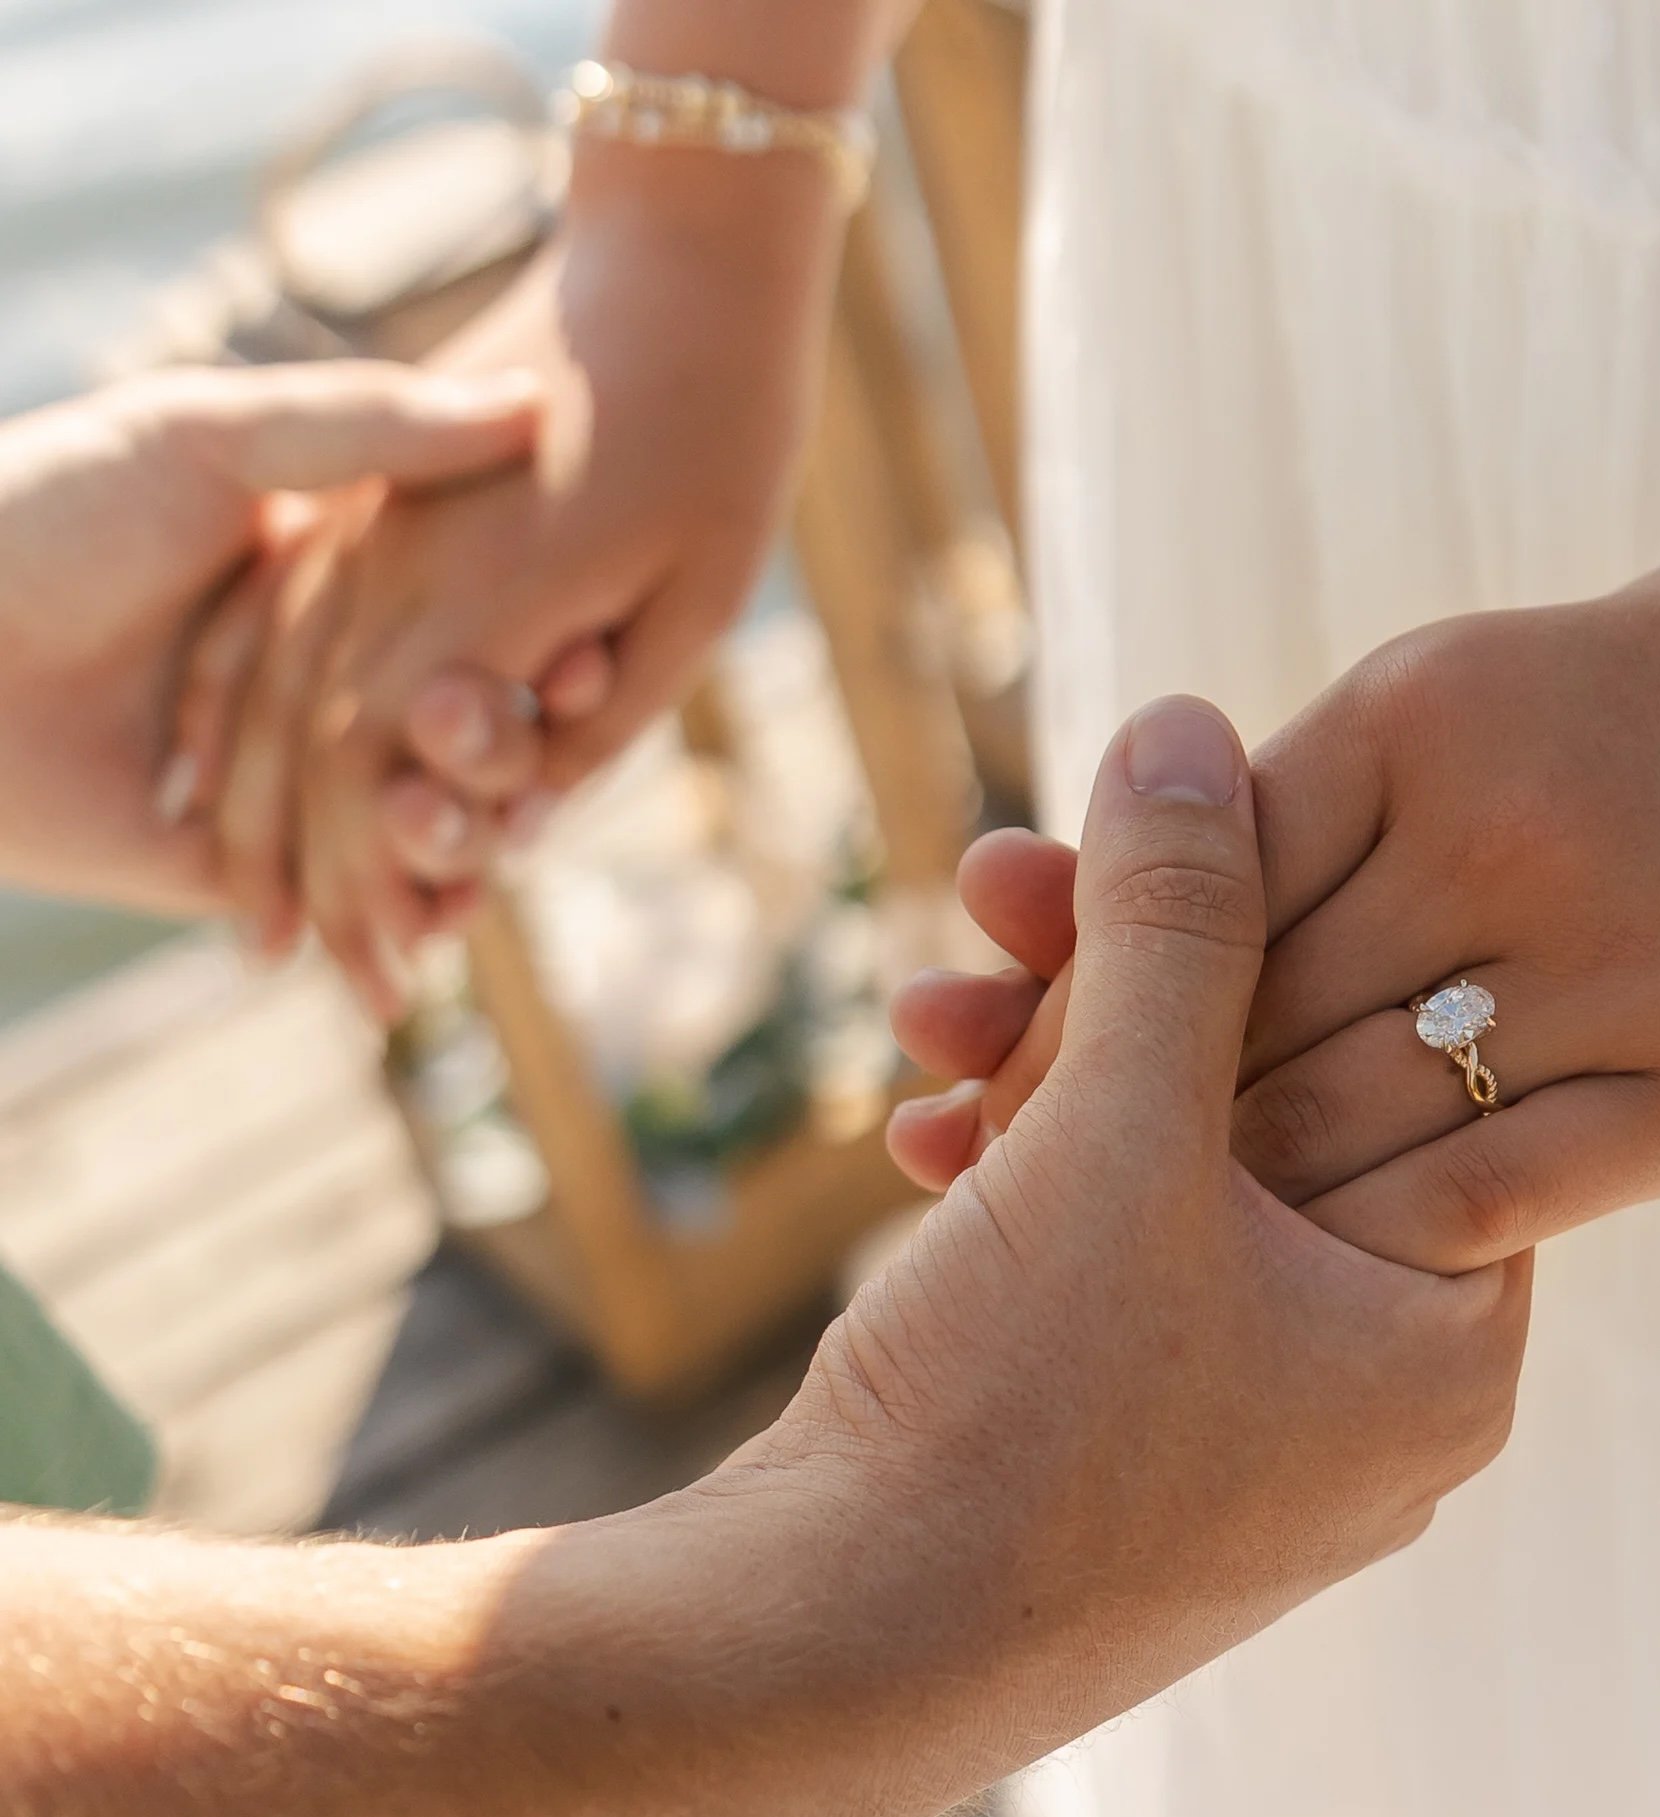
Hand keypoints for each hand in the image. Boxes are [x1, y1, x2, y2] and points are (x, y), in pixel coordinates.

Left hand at [0, 364, 538, 914]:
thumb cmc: (44, 509)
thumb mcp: (211, 434)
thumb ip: (374, 428)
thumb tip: (534, 405)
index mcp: (323, 578)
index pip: (466, 627)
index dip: (534, 656)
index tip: (592, 666)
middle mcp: (307, 680)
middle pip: (445, 740)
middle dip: (498, 768)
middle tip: (533, 779)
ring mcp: (266, 779)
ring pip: (397, 830)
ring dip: (452, 851)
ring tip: (480, 862)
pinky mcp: (218, 872)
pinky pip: (321, 902)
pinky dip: (381, 920)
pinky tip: (428, 924)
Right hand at [190, 152, 851, 1014]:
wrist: (681, 268)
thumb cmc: (721, 436)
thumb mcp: (697, 598)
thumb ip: (602, 719)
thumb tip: (519, 828)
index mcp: (480, 599)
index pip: (381, 777)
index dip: (377, 889)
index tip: (392, 982)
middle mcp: (392, 564)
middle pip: (312, 752)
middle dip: (322, 885)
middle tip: (354, 992)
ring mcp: (364, 521)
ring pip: (273, 689)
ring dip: (266, 816)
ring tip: (277, 928)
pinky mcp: (364, 493)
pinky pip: (276, 616)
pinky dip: (247, 712)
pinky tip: (225, 781)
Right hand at [761, 697, 1531, 1779]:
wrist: (826, 1656)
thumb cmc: (1016, 1420)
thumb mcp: (1118, 1135)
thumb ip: (1172, 923)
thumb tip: (1183, 728)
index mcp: (1443, 1340)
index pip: (1396, 1067)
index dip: (1263, 933)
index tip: (1147, 843)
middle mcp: (1368, 1399)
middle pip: (1261, 1116)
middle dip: (1114, 992)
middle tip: (1002, 883)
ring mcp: (1243, 1435)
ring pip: (1162, 1188)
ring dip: (1044, 1076)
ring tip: (931, 999)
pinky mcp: (1126, 1449)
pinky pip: (1100, 1270)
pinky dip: (1020, 1187)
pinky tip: (921, 1124)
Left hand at [891, 467, 1659, 1272]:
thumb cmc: (1639, 701)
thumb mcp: (1443, 707)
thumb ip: (1270, 811)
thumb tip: (1051, 877)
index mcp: (1419, 710)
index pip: (1184, 882)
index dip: (1063, 980)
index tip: (966, 1053)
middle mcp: (1507, 830)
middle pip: (1231, 1006)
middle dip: (1084, 1089)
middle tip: (963, 1152)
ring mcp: (1621, 963)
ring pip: (1334, 1114)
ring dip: (1189, 1189)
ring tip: (1077, 1242)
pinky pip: (1482, 1199)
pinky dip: (1353, 1246)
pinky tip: (1267, 1288)